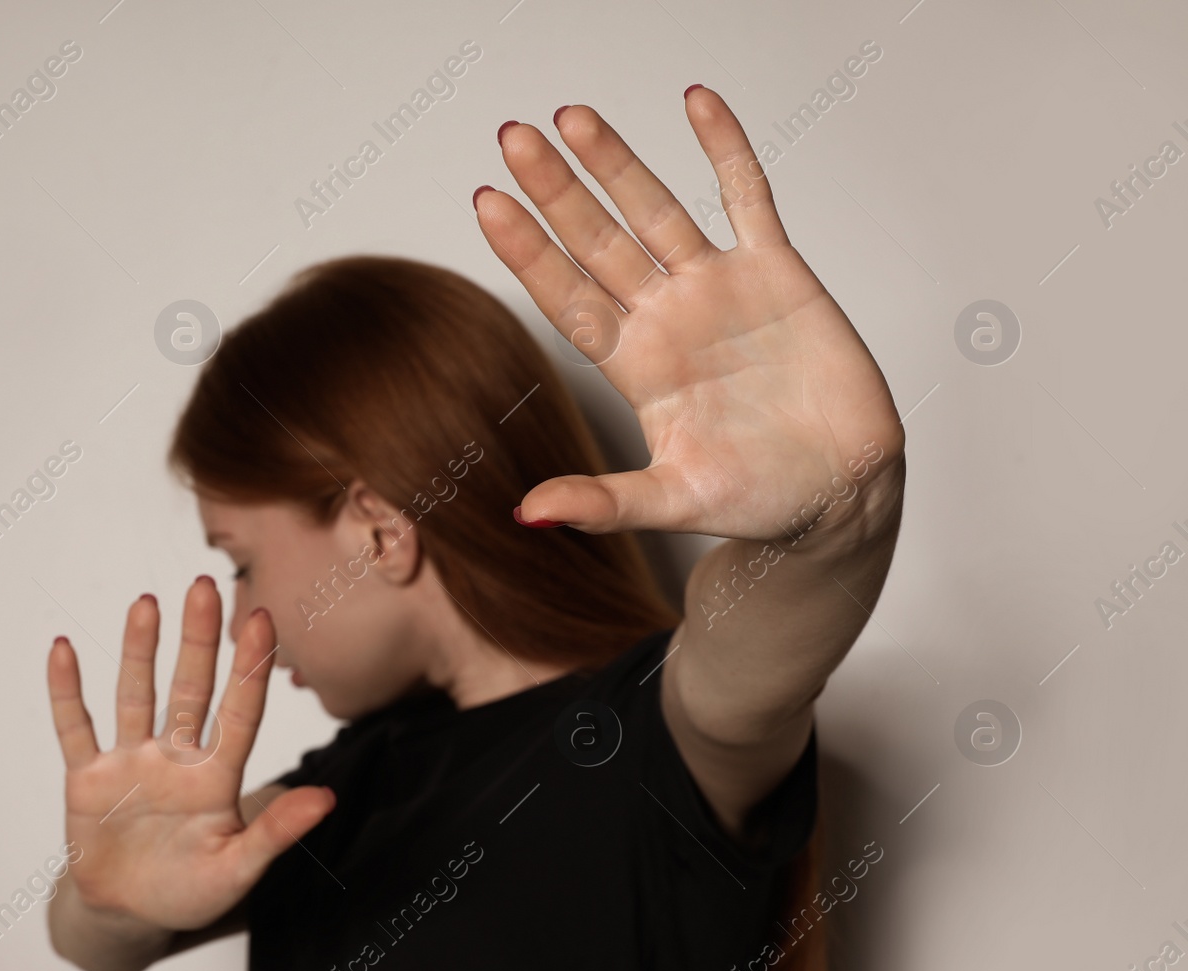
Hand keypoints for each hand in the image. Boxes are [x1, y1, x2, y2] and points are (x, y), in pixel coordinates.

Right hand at [45, 576, 334, 930]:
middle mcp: (176, 758)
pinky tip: (62, 649)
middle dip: (197, 639)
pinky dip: (66, 691)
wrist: (130, 916)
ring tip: (146, 603)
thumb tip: (327, 799)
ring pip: (136, 695)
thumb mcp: (238, 870)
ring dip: (138, 651)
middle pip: (189, 689)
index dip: (250, 669)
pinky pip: (75, 728)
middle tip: (205, 586)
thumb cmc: (191, 892)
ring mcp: (130, 763)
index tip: (262, 619)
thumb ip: (276, 833)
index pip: (239, 713)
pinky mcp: (87, 779)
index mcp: (217, 778)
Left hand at [477, 90, 903, 541]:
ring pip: (656, 210)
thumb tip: (526, 514)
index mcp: (635, 365)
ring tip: (572, 116)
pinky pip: (748, 196)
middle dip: (556, 190)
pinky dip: (725, 149)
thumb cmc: (757, 499)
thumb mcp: (672, 501)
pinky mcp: (777, 272)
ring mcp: (717, 288)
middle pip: (598, 240)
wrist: (840, 491)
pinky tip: (696, 102)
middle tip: (511, 137)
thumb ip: (601, 502)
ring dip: (617, 162)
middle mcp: (665, 317)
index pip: (567, 297)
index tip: (486, 203)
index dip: (528, 251)